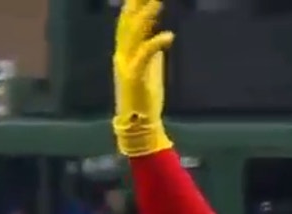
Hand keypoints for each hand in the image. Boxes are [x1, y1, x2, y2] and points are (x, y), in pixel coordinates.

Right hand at [112, 0, 174, 156]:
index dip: (134, 4)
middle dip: (135, 2)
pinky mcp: (135, 77)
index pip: (128, 21)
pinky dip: (155, 43)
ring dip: (146, 14)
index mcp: (125, 51)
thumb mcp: (149, 67)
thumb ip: (150, 49)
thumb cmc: (145, 96)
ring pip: (133, 33)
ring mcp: (126, 64)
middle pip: (127, 21)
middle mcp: (122, 53)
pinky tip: (169, 36)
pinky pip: (145, 55)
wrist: (139, 124)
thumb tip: (159, 34)